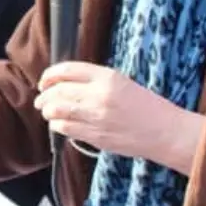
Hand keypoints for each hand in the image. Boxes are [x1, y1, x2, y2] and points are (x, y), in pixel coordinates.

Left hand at [34, 61, 205, 174]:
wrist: (164, 131)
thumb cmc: (145, 106)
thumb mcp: (121, 83)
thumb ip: (94, 80)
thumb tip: (63, 83)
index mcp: (107, 77)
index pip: (67, 70)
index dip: (49, 75)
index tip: (44, 81)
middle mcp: (99, 94)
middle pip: (58, 91)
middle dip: (44, 95)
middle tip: (41, 99)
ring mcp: (96, 116)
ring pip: (57, 110)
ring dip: (48, 111)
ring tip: (48, 112)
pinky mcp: (95, 135)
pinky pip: (65, 128)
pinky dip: (57, 125)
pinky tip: (59, 124)